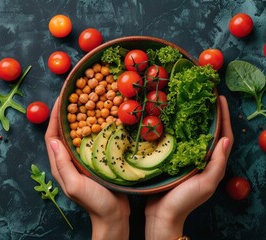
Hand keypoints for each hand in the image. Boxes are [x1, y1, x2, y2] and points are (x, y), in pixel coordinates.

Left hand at [45, 98, 129, 239]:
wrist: (113, 216)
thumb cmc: (94, 203)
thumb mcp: (75, 185)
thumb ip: (63, 164)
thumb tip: (54, 141)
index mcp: (60, 165)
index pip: (52, 136)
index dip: (54, 116)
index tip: (60, 98)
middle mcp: (68, 160)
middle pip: (63, 131)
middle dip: (66, 112)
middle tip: (74, 94)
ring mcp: (81, 159)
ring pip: (77, 133)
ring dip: (80, 116)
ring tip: (87, 99)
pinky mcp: (95, 160)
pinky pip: (92, 139)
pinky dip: (95, 126)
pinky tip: (103, 117)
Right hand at [145, 96, 233, 239]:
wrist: (162, 215)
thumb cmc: (184, 201)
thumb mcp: (205, 183)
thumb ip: (217, 164)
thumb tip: (226, 139)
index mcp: (212, 163)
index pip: (222, 135)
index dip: (223, 116)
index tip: (219, 98)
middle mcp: (201, 159)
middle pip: (208, 131)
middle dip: (209, 113)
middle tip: (203, 95)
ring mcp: (186, 159)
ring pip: (192, 134)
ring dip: (193, 118)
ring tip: (188, 102)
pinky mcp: (172, 160)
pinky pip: (176, 140)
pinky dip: (176, 129)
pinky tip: (169, 120)